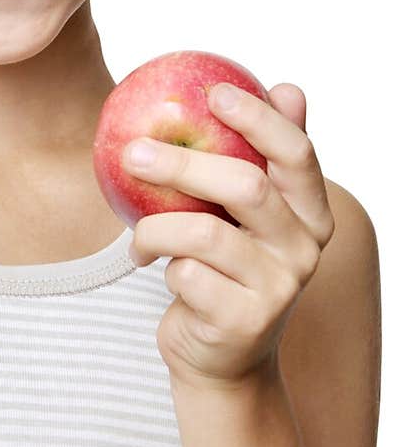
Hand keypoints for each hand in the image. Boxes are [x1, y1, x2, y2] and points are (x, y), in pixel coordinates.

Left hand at [125, 83, 335, 390]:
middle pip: (246, 187)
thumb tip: (288, 87)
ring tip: (137, 231)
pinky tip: (149, 264)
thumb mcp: (245, 215)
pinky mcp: (244, 321)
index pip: (296, 154)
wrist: (219, 358)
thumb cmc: (225, 269)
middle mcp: (305, 249)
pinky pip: (186, 274)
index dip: (259, 119)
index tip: (214, 93)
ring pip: (204, 234)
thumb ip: (261, 158)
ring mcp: (278, 288)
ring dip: (157, 226)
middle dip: (183, 164)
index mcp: (311, 213)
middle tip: (134, 151)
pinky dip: (158, 263)